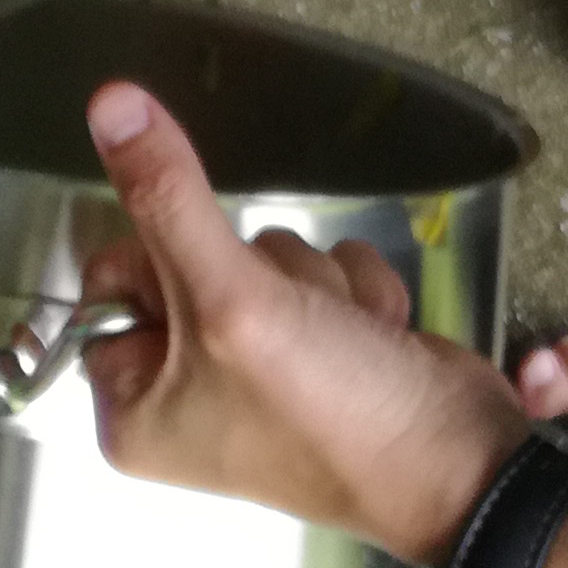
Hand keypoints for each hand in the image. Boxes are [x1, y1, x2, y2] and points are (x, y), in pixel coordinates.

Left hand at [80, 84, 526, 562]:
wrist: (459, 466)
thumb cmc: (326, 407)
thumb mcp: (231, 300)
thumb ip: (169, 197)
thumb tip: (108, 101)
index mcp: (136, 408)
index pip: (109, 280)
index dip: (163, 260)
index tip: (209, 283)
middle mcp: (188, 392)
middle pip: (194, 257)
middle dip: (259, 271)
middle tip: (289, 323)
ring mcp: (260, 372)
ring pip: (269, 258)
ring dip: (317, 282)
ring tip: (343, 334)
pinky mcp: (325, 350)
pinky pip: (323, 275)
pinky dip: (356, 295)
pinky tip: (378, 334)